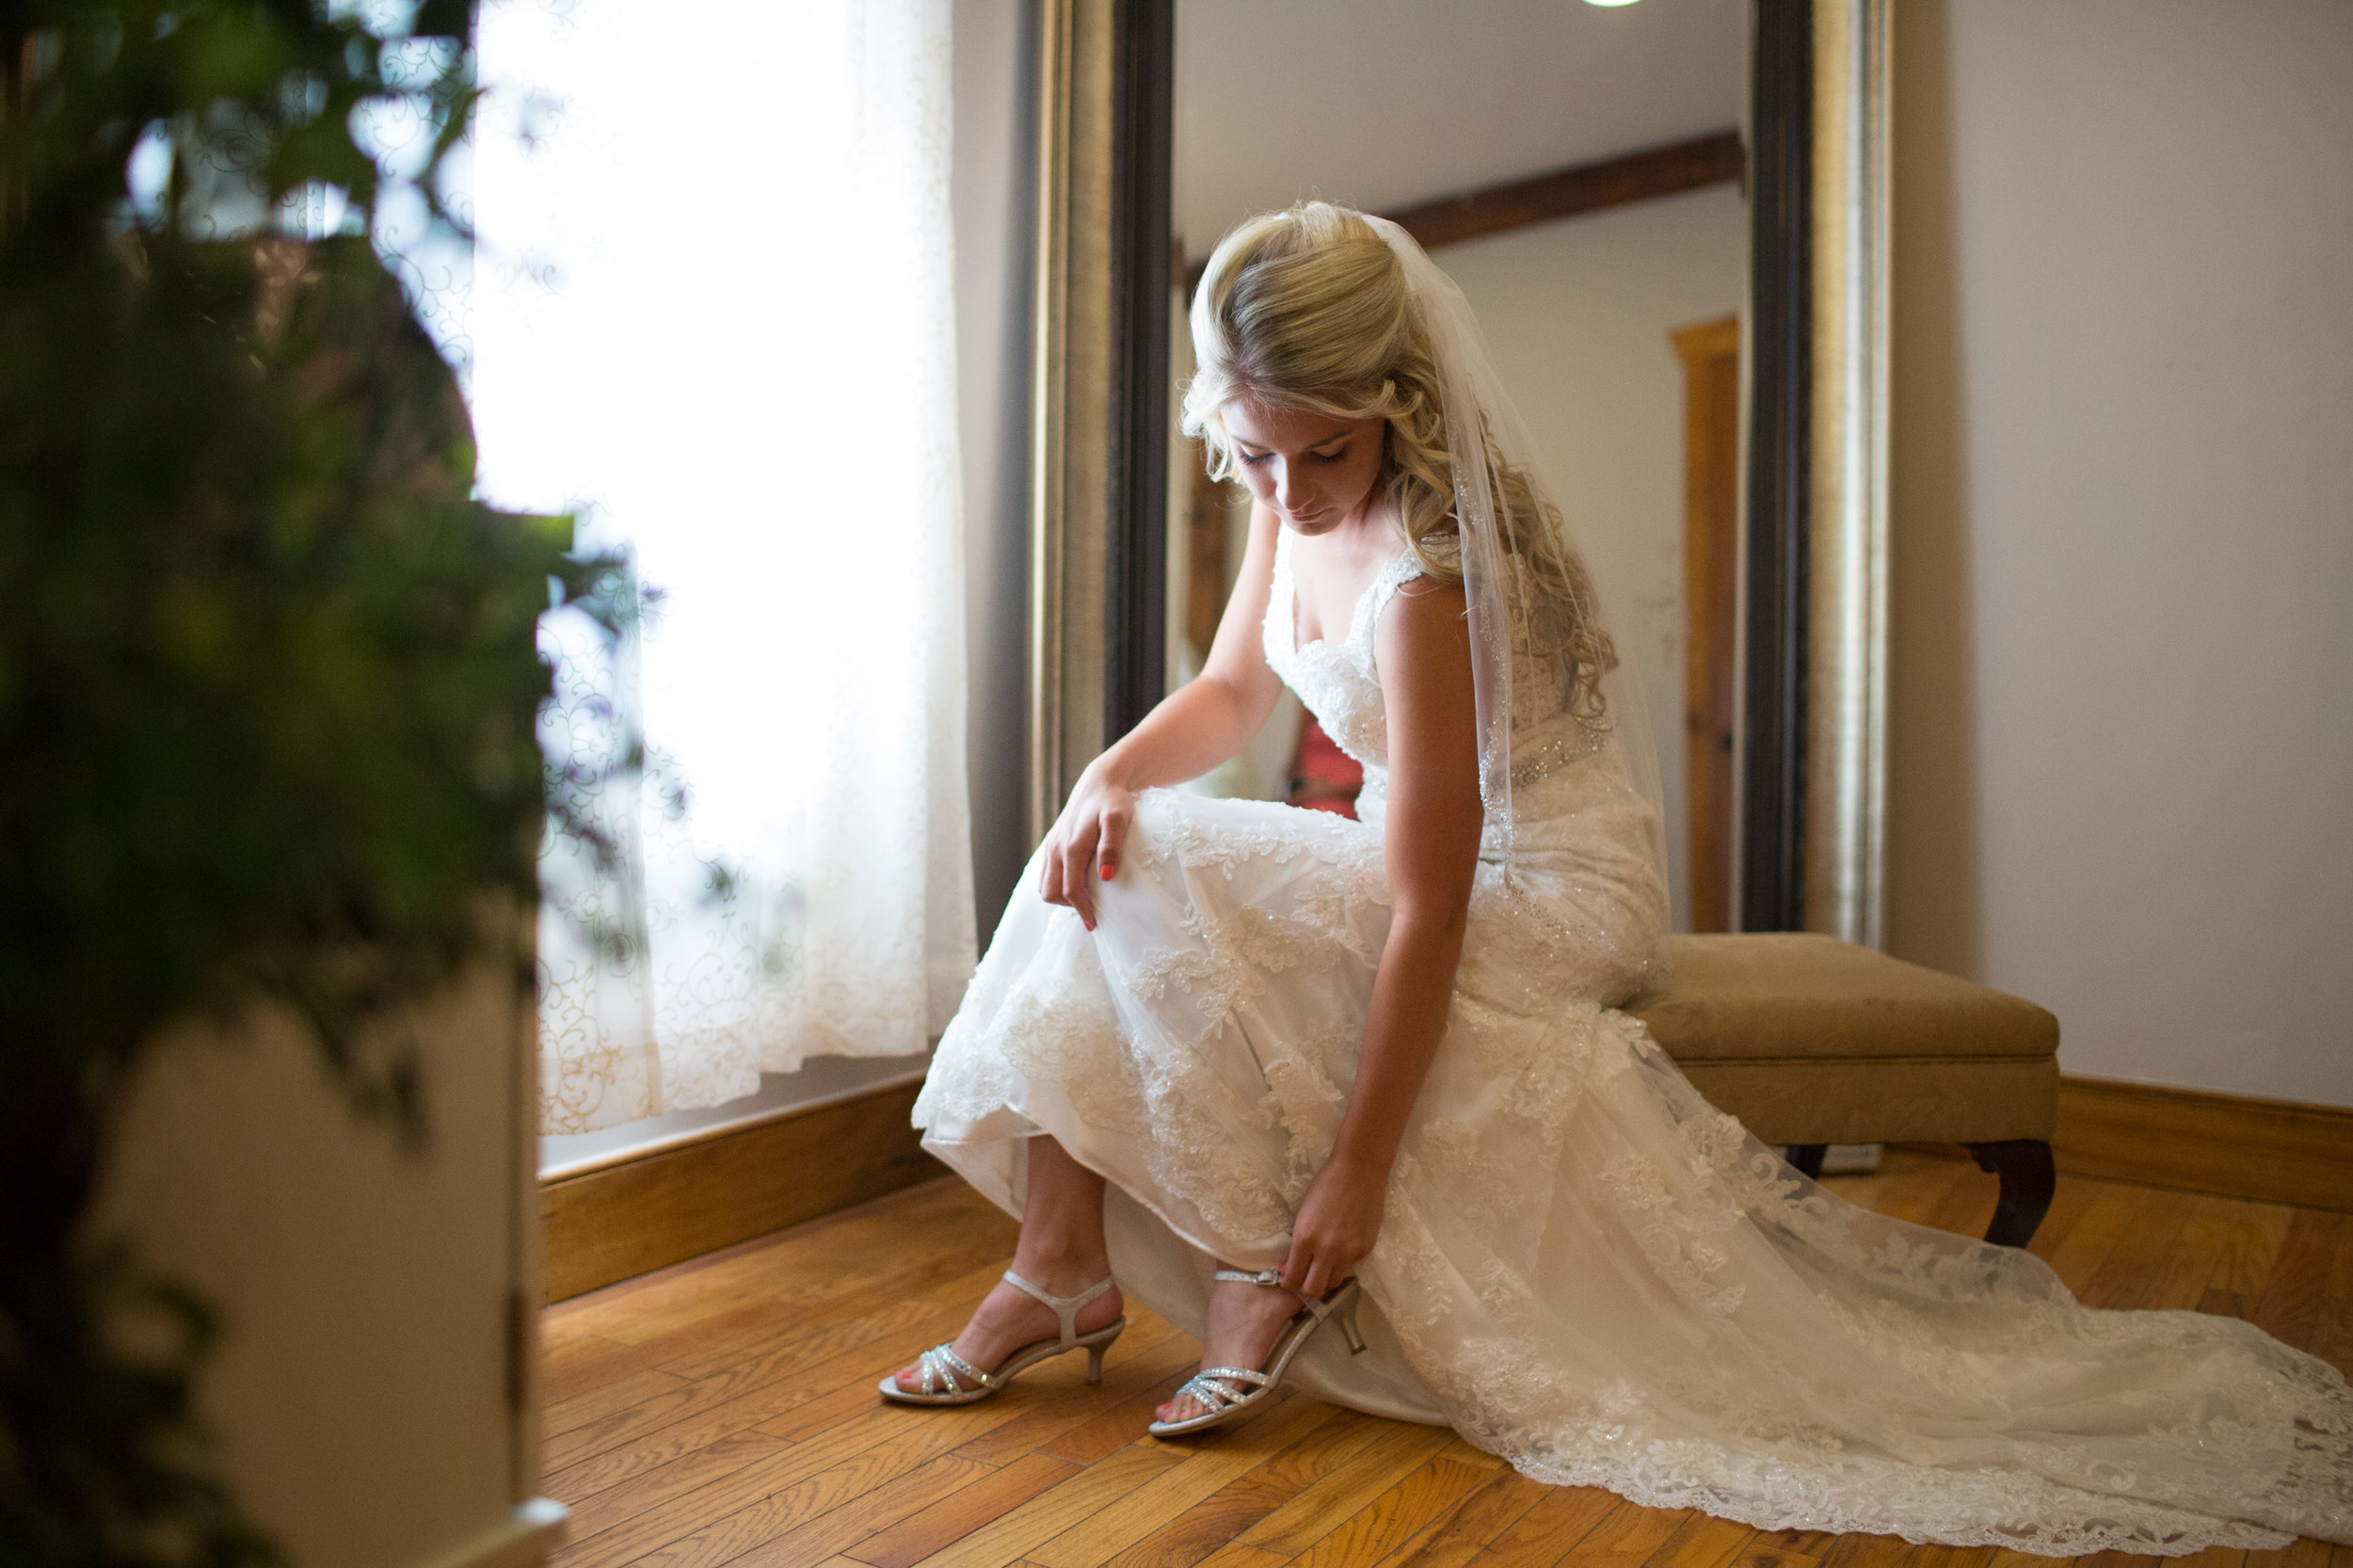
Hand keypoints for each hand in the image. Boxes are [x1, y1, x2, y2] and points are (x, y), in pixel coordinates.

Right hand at [1038, 768, 1135, 930]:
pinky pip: (1046, 872)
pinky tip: (1076, 882)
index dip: (1082, 910)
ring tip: (1085, 898)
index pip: (1070, 890)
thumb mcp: (1118, 820)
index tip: (1094, 924)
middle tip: (1091, 910)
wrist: (1101, 781)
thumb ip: (1111, 847)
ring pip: (1045, 884)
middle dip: (1068, 906)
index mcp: (1071, 847)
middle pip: (1050, 892)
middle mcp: (1056, 848)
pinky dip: (1058, 883)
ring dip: (1061, 895)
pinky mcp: (1052, 843)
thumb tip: (1106, 877)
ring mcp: (1052, 846)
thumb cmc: (1114, 800)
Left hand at [1282, 1150, 1388, 1301]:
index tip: (1289, 1280)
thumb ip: (1299, 1244)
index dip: (1289, 1283)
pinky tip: (1344, 1244)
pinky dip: (1345, 1261)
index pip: (1293, 1277)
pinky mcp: (1366, 1250)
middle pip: (1314, 1289)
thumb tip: (1290, 1267)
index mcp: (1305, 1239)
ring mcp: (1349, 1252)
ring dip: (1327, 1276)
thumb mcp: (1303, 1214)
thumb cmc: (1326, 1185)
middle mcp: (1327, 1251)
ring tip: (1325, 1264)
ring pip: (1334, 1281)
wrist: (1359, 1171)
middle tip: (1306, 1279)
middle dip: (1307, 1288)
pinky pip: (1351, 1265)